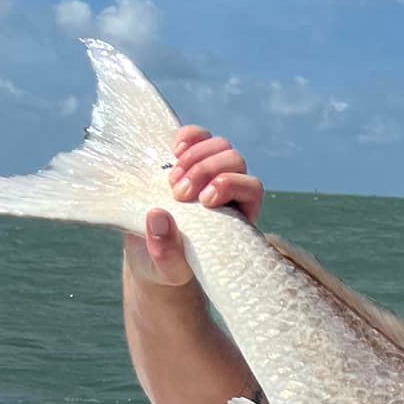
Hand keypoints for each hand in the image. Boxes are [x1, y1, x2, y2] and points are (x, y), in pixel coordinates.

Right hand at [122, 126, 264, 287]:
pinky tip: (173, 152)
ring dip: (194, 158)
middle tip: (178, 193)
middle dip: (205, 171)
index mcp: (238, 218)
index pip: (252, 188)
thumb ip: (165, 251)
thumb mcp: (166, 268)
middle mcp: (230, 192)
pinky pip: (198, 136)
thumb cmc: (168, 266)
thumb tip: (158, 216)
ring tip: (171, 182)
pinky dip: (187, 137)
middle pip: (235, 160)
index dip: (230, 185)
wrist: (151, 255)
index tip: (203, 201)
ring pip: (220, 146)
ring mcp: (211, 173)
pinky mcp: (189, 161)